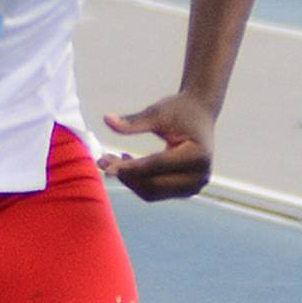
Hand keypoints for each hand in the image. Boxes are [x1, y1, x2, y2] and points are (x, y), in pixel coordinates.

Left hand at [100, 94, 215, 201]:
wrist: (200, 113)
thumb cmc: (180, 110)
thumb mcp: (158, 112)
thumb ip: (134, 121)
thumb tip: (107, 120)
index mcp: (197, 156)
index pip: (156, 165)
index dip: (128, 167)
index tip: (105, 163)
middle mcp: (199, 176)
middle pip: (153, 185)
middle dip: (125, 176)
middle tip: (101, 161)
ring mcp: (194, 186)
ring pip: (152, 192)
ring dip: (129, 180)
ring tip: (111, 160)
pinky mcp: (186, 190)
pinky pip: (155, 191)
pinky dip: (138, 181)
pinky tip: (126, 164)